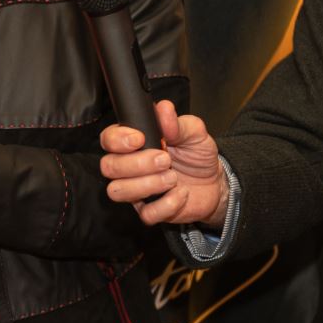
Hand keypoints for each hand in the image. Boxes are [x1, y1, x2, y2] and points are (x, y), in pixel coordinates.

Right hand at [99, 99, 226, 227]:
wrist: (215, 183)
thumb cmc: (196, 155)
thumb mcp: (193, 133)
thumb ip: (177, 123)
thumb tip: (164, 109)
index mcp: (133, 144)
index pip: (108, 139)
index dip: (118, 140)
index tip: (139, 139)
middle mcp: (128, 167)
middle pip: (108, 166)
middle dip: (137, 163)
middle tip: (164, 159)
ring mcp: (136, 190)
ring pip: (117, 191)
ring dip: (147, 184)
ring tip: (172, 177)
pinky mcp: (149, 211)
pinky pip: (145, 213)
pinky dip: (167, 204)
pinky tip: (181, 194)